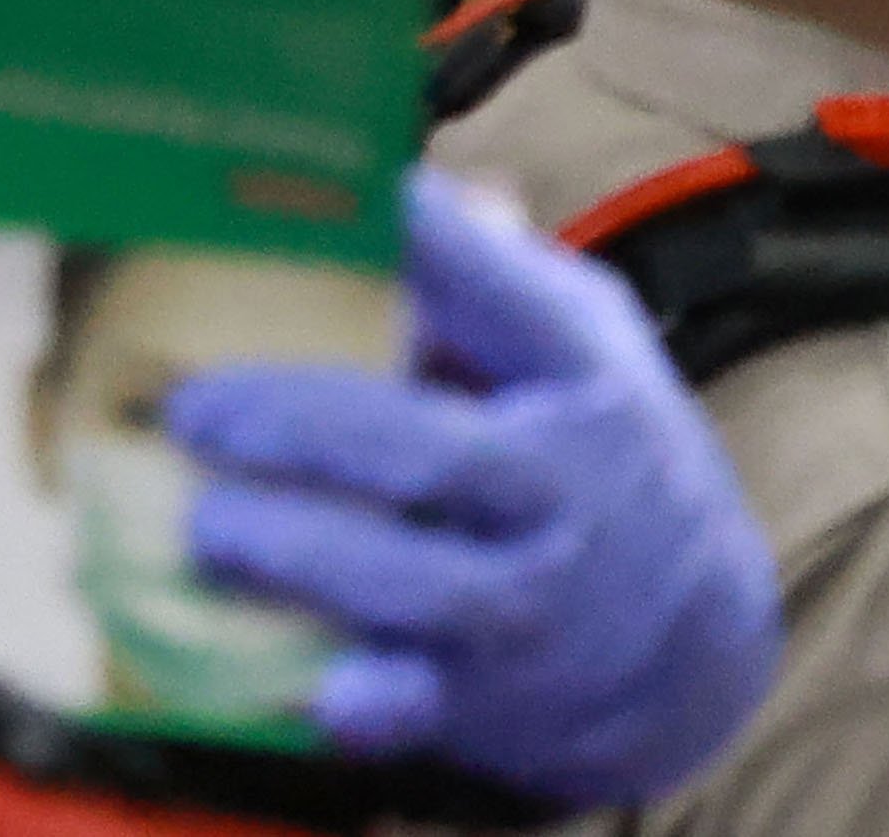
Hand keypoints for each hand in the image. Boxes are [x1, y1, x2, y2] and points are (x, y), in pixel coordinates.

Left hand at [166, 168, 780, 805]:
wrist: (689, 636)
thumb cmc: (600, 456)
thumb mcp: (581, 348)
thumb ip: (486, 278)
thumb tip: (370, 183)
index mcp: (580, 377)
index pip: (508, 297)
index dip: (434, 246)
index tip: (355, 196)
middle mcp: (560, 487)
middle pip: (431, 452)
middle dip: (307, 427)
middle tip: (198, 406)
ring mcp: (527, 600)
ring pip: (411, 582)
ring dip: (302, 554)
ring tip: (207, 525)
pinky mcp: (489, 696)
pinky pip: (419, 704)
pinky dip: (373, 700)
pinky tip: (322, 691)